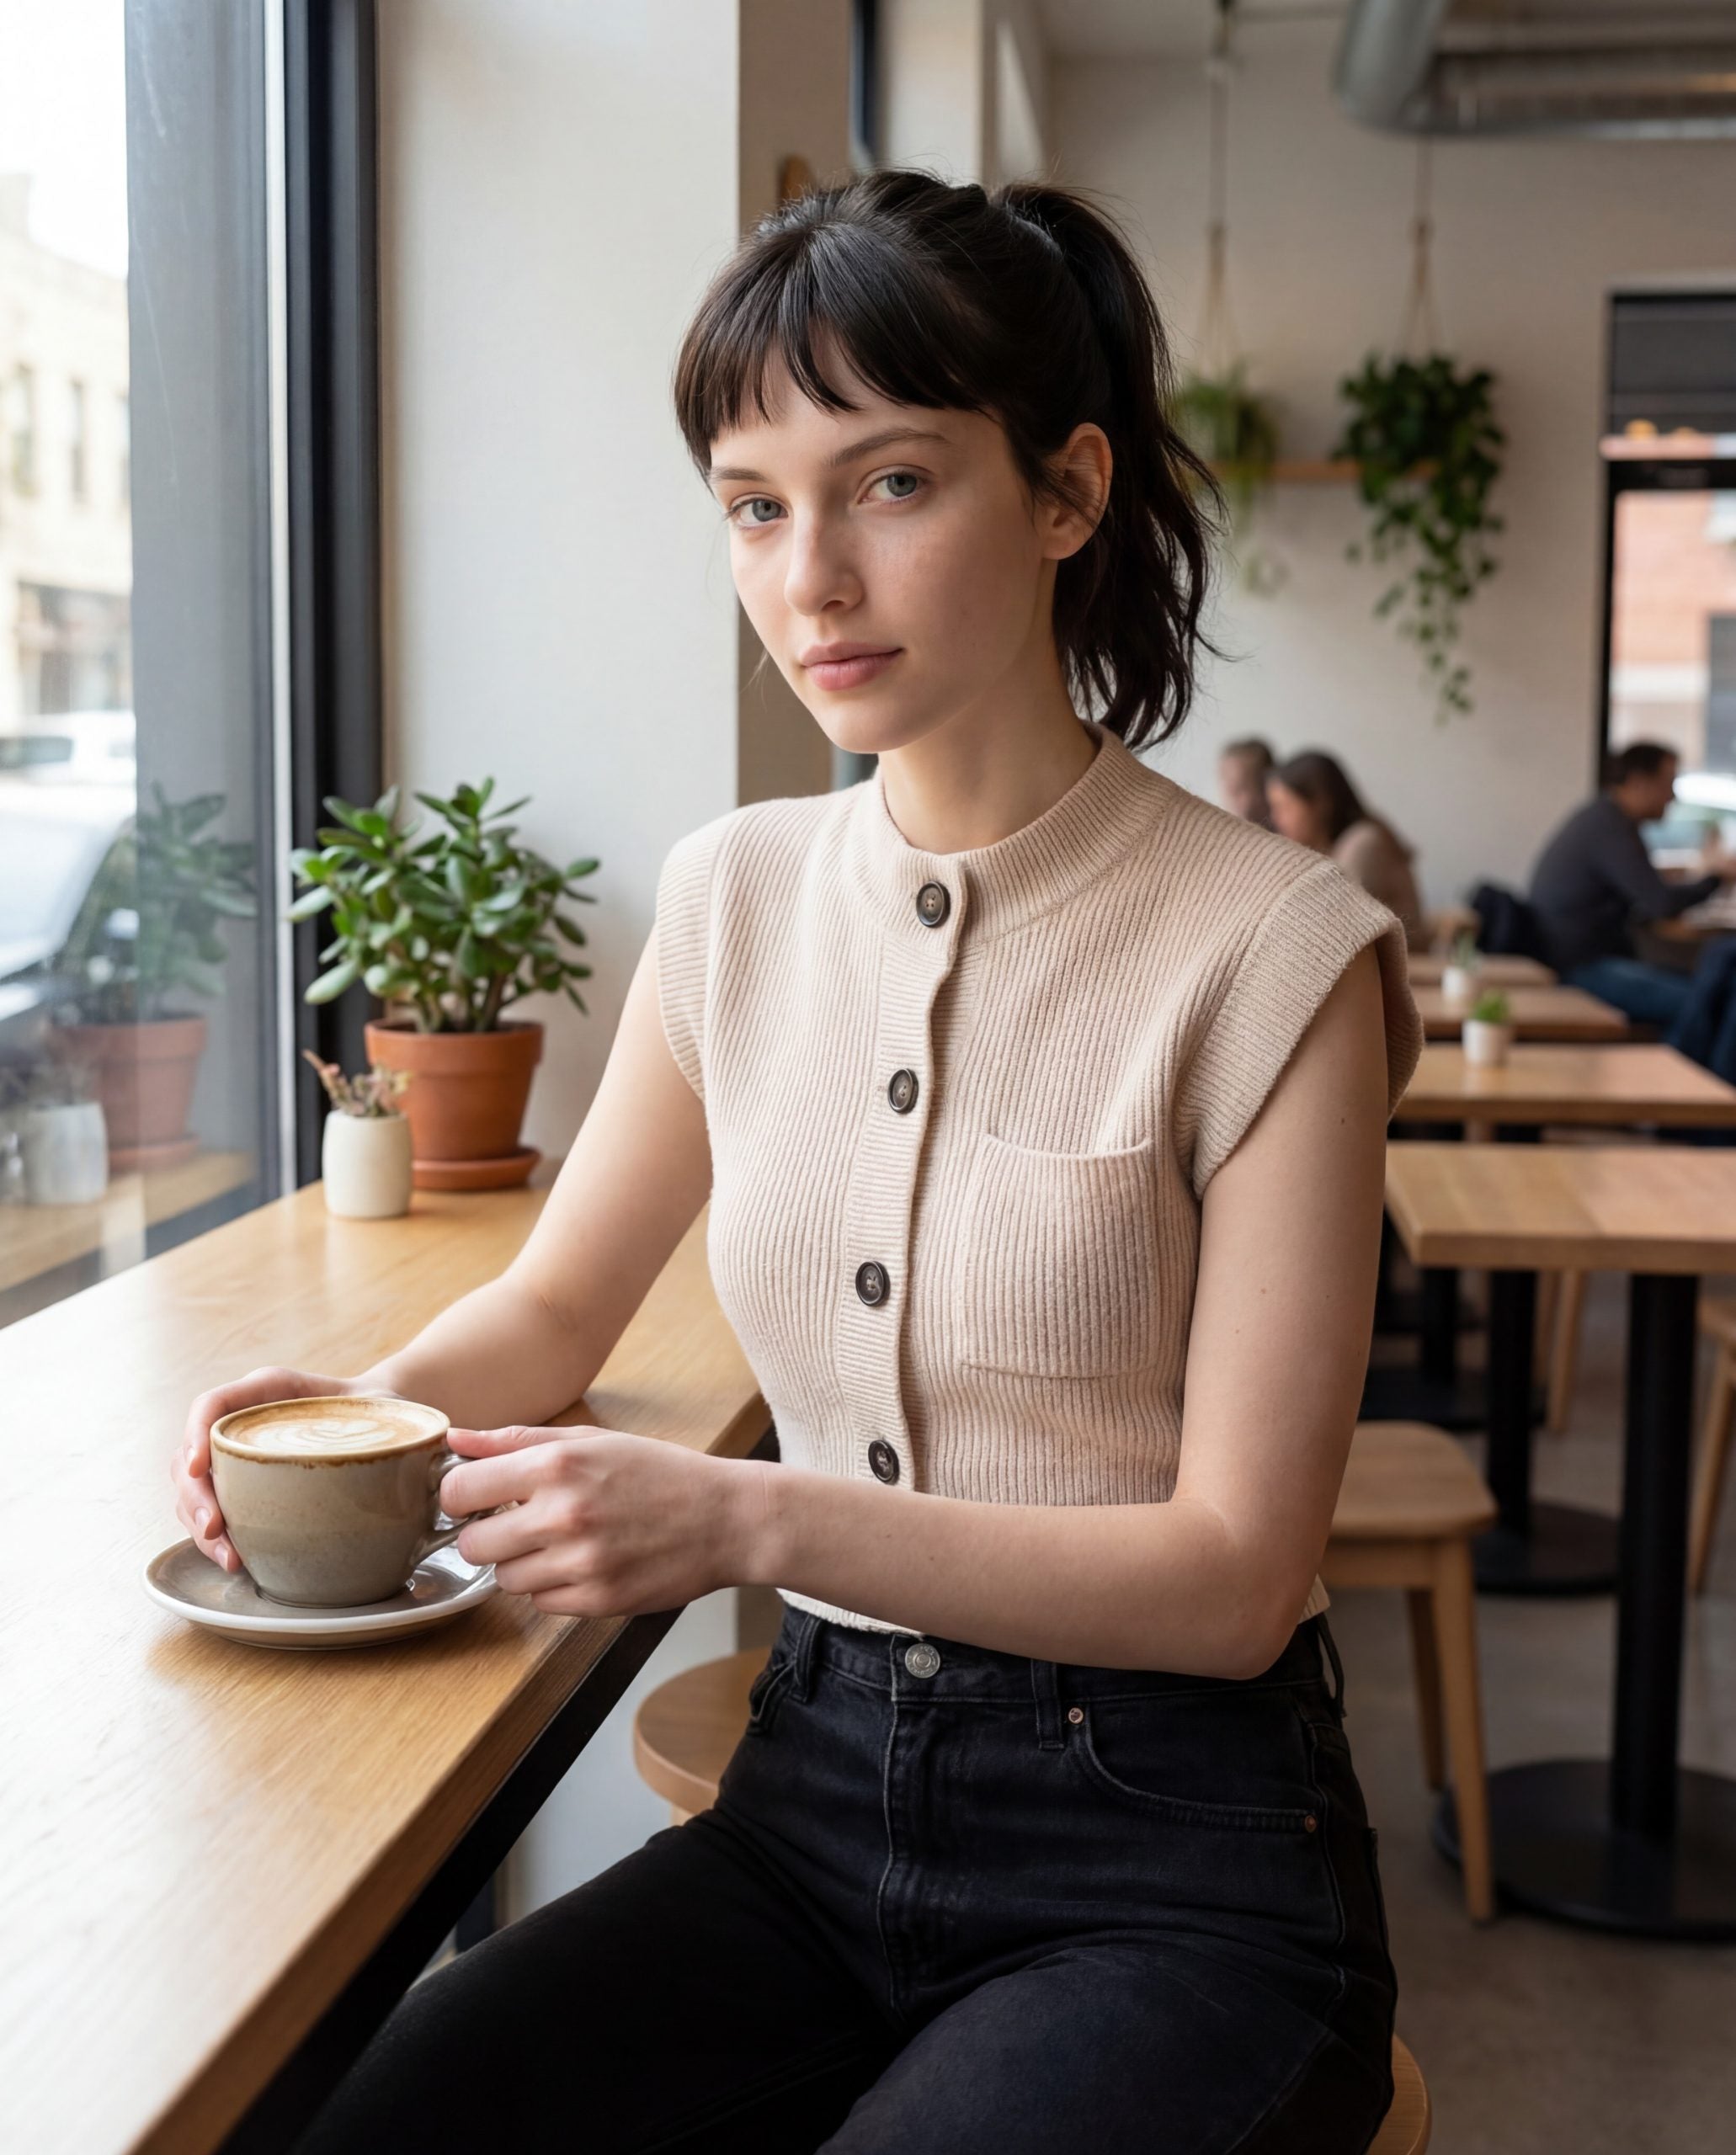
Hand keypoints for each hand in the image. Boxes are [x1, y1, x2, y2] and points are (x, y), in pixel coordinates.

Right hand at [172, 1367, 393, 1573]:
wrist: (383, 1419)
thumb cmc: (380, 1407)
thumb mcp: (382, 1402)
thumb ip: (388, 1417)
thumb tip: (431, 1448)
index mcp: (266, 1392)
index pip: (211, 1406)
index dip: (195, 1434)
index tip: (197, 1466)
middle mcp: (242, 1426)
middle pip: (189, 1459)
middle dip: (195, 1498)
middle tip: (215, 1529)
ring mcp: (236, 1460)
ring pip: (194, 1493)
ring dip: (201, 1528)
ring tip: (230, 1559)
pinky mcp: (242, 1491)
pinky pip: (214, 1514)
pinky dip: (218, 1540)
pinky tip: (237, 1562)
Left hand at [441, 1424, 768, 1617]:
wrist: (725, 1518)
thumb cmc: (657, 1472)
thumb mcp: (590, 1440)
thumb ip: (515, 1440)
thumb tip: (454, 1438)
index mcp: (557, 1464)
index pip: (459, 1490)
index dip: (459, 1496)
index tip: (474, 1498)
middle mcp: (563, 1514)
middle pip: (472, 1545)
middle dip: (487, 1535)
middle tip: (518, 1524)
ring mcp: (580, 1562)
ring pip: (506, 1578)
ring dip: (523, 1563)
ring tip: (562, 1542)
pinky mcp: (597, 1600)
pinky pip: (541, 1603)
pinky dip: (554, 1587)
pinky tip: (585, 1563)